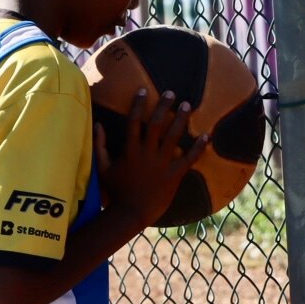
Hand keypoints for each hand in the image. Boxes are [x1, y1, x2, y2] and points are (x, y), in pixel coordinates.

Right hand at [98, 86, 205, 227]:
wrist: (131, 213)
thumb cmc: (116, 191)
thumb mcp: (103, 167)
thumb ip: (100, 145)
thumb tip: (98, 124)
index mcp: (130, 150)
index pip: (134, 121)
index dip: (138, 105)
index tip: (143, 90)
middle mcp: (147, 153)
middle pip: (157, 124)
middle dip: (164, 106)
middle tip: (171, 92)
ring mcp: (162, 164)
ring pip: (174, 136)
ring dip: (181, 119)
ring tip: (187, 105)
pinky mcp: (174, 174)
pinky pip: (189, 158)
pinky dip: (198, 147)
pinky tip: (206, 136)